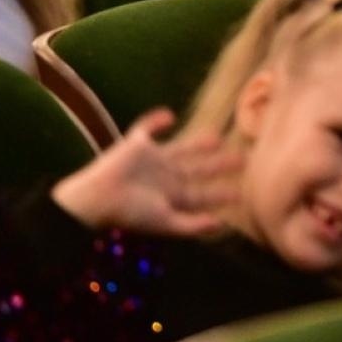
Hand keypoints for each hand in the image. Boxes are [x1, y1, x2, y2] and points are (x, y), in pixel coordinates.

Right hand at [52, 108, 241, 235]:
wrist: (98, 199)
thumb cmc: (131, 213)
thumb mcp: (165, 221)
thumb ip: (193, 225)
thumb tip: (220, 226)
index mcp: (170, 197)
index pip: (201, 195)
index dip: (219, 195)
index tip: (241, 194)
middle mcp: (163, 178)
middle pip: (197, 170)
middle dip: (218, 166)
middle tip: (244, 159)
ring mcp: (150, 161)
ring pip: (180, 149)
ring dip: (198, 144)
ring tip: (217, 138)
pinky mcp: (135, 145)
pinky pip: (146, 128)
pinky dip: (155, 121)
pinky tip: (169, 115)